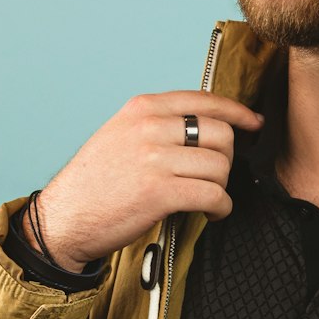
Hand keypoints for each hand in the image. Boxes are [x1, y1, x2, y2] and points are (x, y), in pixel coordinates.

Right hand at [22, 91, 263, 271]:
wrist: (64, 218)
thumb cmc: (96, 182)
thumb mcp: (121, 134)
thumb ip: (157, 124)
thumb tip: (205, 126)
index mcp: (142, 108)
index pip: (204, 100)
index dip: (237, 112)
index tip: (254, 123)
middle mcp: (149, 127)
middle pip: (221, 134)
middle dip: (226, 159)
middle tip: (213, 177)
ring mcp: (155, 159)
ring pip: (220, 166)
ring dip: (222, 187)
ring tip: (208, 199)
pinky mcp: (160, 192)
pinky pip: (213, 194)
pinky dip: (221, 207)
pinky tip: (211, 212)